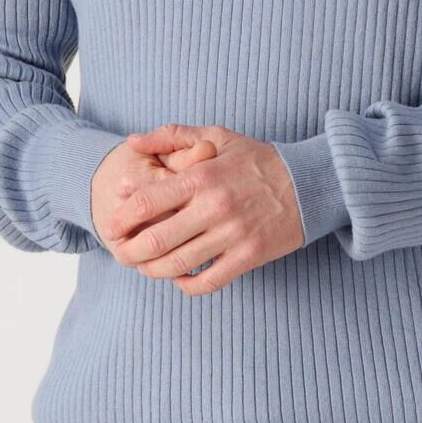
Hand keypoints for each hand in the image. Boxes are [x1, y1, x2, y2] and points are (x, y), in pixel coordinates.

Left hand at [98, 124, 307, 294]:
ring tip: (144, 268)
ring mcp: (232, 235)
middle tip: (120, 254)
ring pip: (178, 265)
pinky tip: (180, 279)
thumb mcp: (217, 136)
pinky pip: (209, 282)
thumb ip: (172, 136)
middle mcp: (214, 207)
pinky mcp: (249, 257)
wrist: (310, 182)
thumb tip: (132, 143)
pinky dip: (187, 286)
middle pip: (155, 240)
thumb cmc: (258, 159)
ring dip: (153, 271)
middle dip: (129, 252)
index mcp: (201, 177)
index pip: (146, 203)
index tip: (111, 227)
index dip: (121, 219)